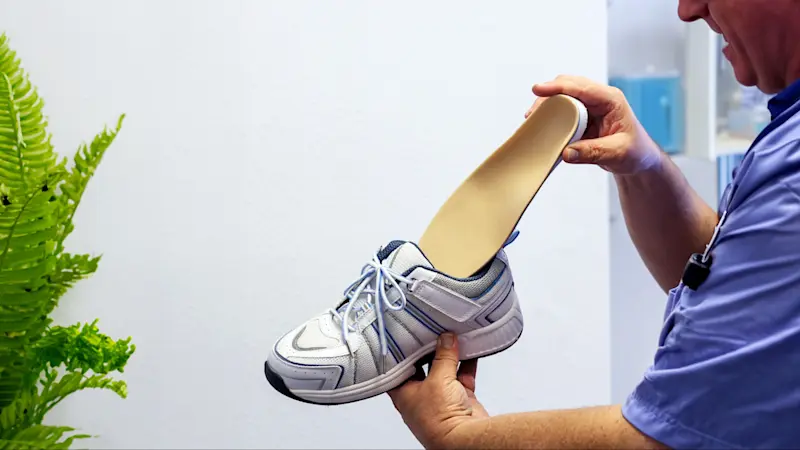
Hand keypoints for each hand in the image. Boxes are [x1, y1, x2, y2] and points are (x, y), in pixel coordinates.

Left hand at [388, 333, 488, 448]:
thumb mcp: (438, 379)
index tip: (410, 335)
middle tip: (434, 332)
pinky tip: (470, 350)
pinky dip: (467, 364)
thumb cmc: (439, 419)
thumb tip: (446, 340)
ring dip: (451, 356)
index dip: (404, 352)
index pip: (399, 368)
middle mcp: (421, 396)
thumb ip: (443, 356)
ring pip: (445, 370)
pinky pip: (462, 376)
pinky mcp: (460, 399)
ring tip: (453, 337)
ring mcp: (441, 398)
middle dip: (430, 350)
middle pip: (424, 367)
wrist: (464, 439)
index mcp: (404, 394)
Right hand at [526, 75, 662, 174]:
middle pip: (567, 86)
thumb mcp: (617, 153)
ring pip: (562, 97)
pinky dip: (550, 116)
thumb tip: (567, 152)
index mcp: (611, 100)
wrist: (638, 160)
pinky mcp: (581, 117)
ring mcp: (589, 107)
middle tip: (532, 114)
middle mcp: (599, 99)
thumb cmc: (635, 153)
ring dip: (547, 107)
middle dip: (548, 96)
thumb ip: (592, 153)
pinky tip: (542, 126)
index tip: (538, 89)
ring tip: (533, 121)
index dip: (558, 87)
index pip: (581, 87)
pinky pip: (562, 111)